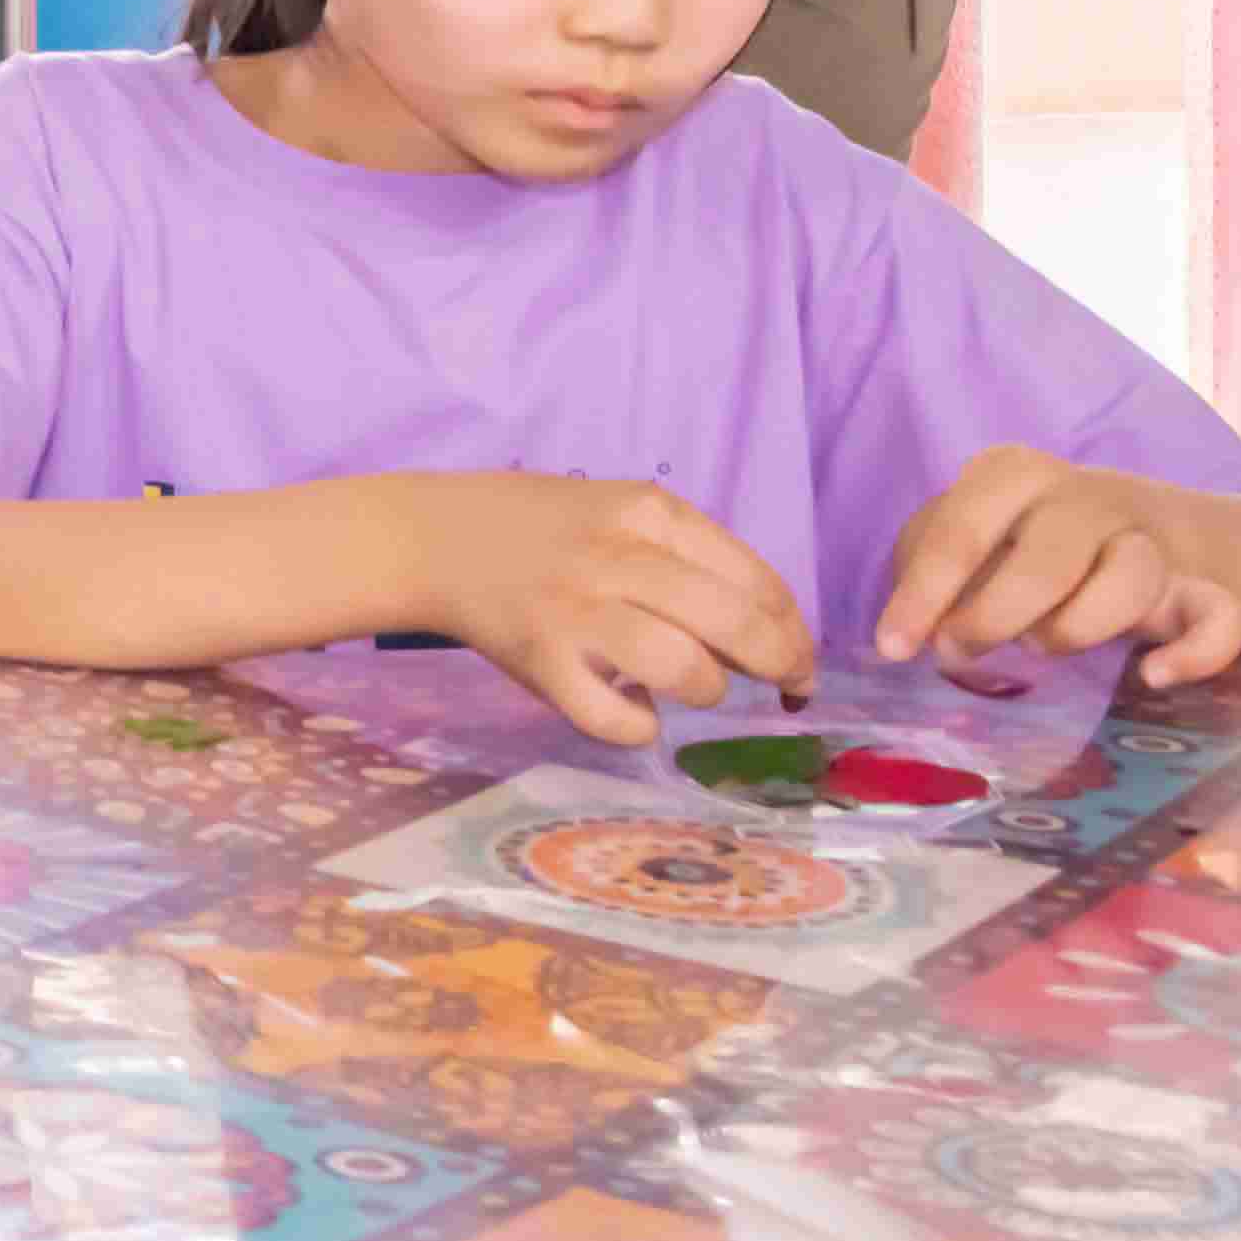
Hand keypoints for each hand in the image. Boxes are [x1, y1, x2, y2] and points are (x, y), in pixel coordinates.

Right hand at [415, 471, 812, 748]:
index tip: (801, 661)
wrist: (439, 538)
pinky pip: (613, 719)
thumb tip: (764, 633)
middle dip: (781, 665)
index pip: (756, 579)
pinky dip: (639, 728)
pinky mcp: (540, 661)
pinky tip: (635, 714)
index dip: (796, 631)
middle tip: (788, 687)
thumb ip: (690, 557)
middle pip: (735, 623)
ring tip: (693, 689)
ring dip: (707, 691)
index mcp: (649, 513)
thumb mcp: (624, 513)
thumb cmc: (549, 530)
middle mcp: (618, 558)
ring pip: (683, 669)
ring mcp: (577, 611)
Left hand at [875, 448, 1240, 687]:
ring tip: (1045, 645)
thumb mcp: (971, 536)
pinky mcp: (1199, 586)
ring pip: (1132, 577)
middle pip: (1045, 559)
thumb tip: (909, 631)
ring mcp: (1147, 539)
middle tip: (964, 651)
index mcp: (1013, 474)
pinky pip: (1215, 614)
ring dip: (1078, 628)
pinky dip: (1194, 650)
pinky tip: (1154, 674)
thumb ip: (935, 569)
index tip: (895, 648)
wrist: (1147, 527)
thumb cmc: (1024, 539)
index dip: (923, 595)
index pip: (961, 530)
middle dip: (995, 618)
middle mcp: (1085, 495)